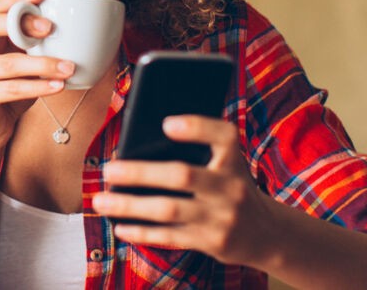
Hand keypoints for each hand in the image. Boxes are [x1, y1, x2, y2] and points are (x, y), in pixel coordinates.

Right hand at [0, 0, 75, 150]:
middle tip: (51, 28)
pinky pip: (12, 89)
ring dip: (43, 63)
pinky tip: (58, 86)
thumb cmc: (9, 94)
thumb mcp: (21, 64)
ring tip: (69, 66)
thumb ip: (33, 45)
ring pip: (8, 63)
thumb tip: (70, 26)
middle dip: (21, 22)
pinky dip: (38, 87)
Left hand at [92, 115, 277, 266]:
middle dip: (141, 172)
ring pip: (169, 210)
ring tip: (100, 201)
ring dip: (130, 205)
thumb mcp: (226, 164)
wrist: (267, 233)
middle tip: (108, 169)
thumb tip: (139, 141)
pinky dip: (142, 232)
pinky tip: (120, 226)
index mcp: (234, 159)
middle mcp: (231, 187)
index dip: (196, 128)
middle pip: (183, 175)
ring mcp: (221, 217)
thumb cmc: (230, 186)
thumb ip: (197, 149)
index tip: (166, 124)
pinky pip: (170, 237)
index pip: (223, 136)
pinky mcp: (212, 242)